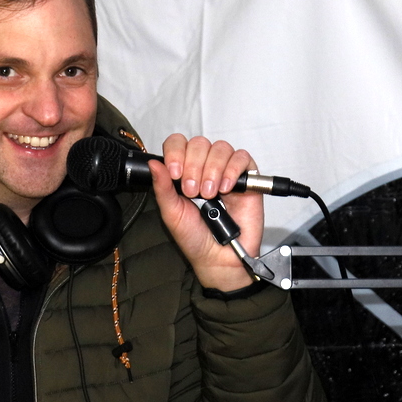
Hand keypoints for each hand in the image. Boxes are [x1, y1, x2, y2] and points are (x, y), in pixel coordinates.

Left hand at [148, 133, 262, 292]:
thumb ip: (162, 188)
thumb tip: (153, 164)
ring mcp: (227, 171)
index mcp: (184, 171)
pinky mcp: (248, 179)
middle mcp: (205, 167)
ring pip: (221, 148)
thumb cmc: (195, 237)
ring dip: (212, 169)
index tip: (175, 173)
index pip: (179, 143)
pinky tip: (226, 190)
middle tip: (193, 192)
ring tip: (210, 193)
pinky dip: (232, 171)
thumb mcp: (171, 212)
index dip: (176, 152)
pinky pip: (243, 159)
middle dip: (194, 166)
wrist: (218, 258)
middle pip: (199, 143)